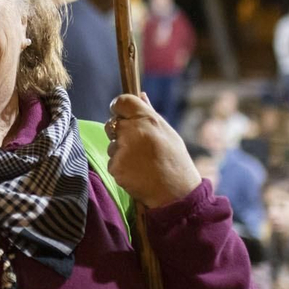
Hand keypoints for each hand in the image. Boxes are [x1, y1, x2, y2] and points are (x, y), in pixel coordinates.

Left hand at [103, 93, 200, 207]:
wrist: (176, 193)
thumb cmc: (175, 161)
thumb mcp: (168, 133)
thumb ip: (150, 113)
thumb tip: (140, 95)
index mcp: (147, 119)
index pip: (121, 101)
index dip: (119, 107)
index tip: (121, 114)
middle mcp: (132, 131)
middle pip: (112, 124)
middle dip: (119, 133)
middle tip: (137, 146)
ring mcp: (122, 149)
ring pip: (112, 145)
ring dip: (121, 151)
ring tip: (141, 162)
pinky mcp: (116, 166)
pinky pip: (112, 161)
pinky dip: (121, 167)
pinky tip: (136, 172)